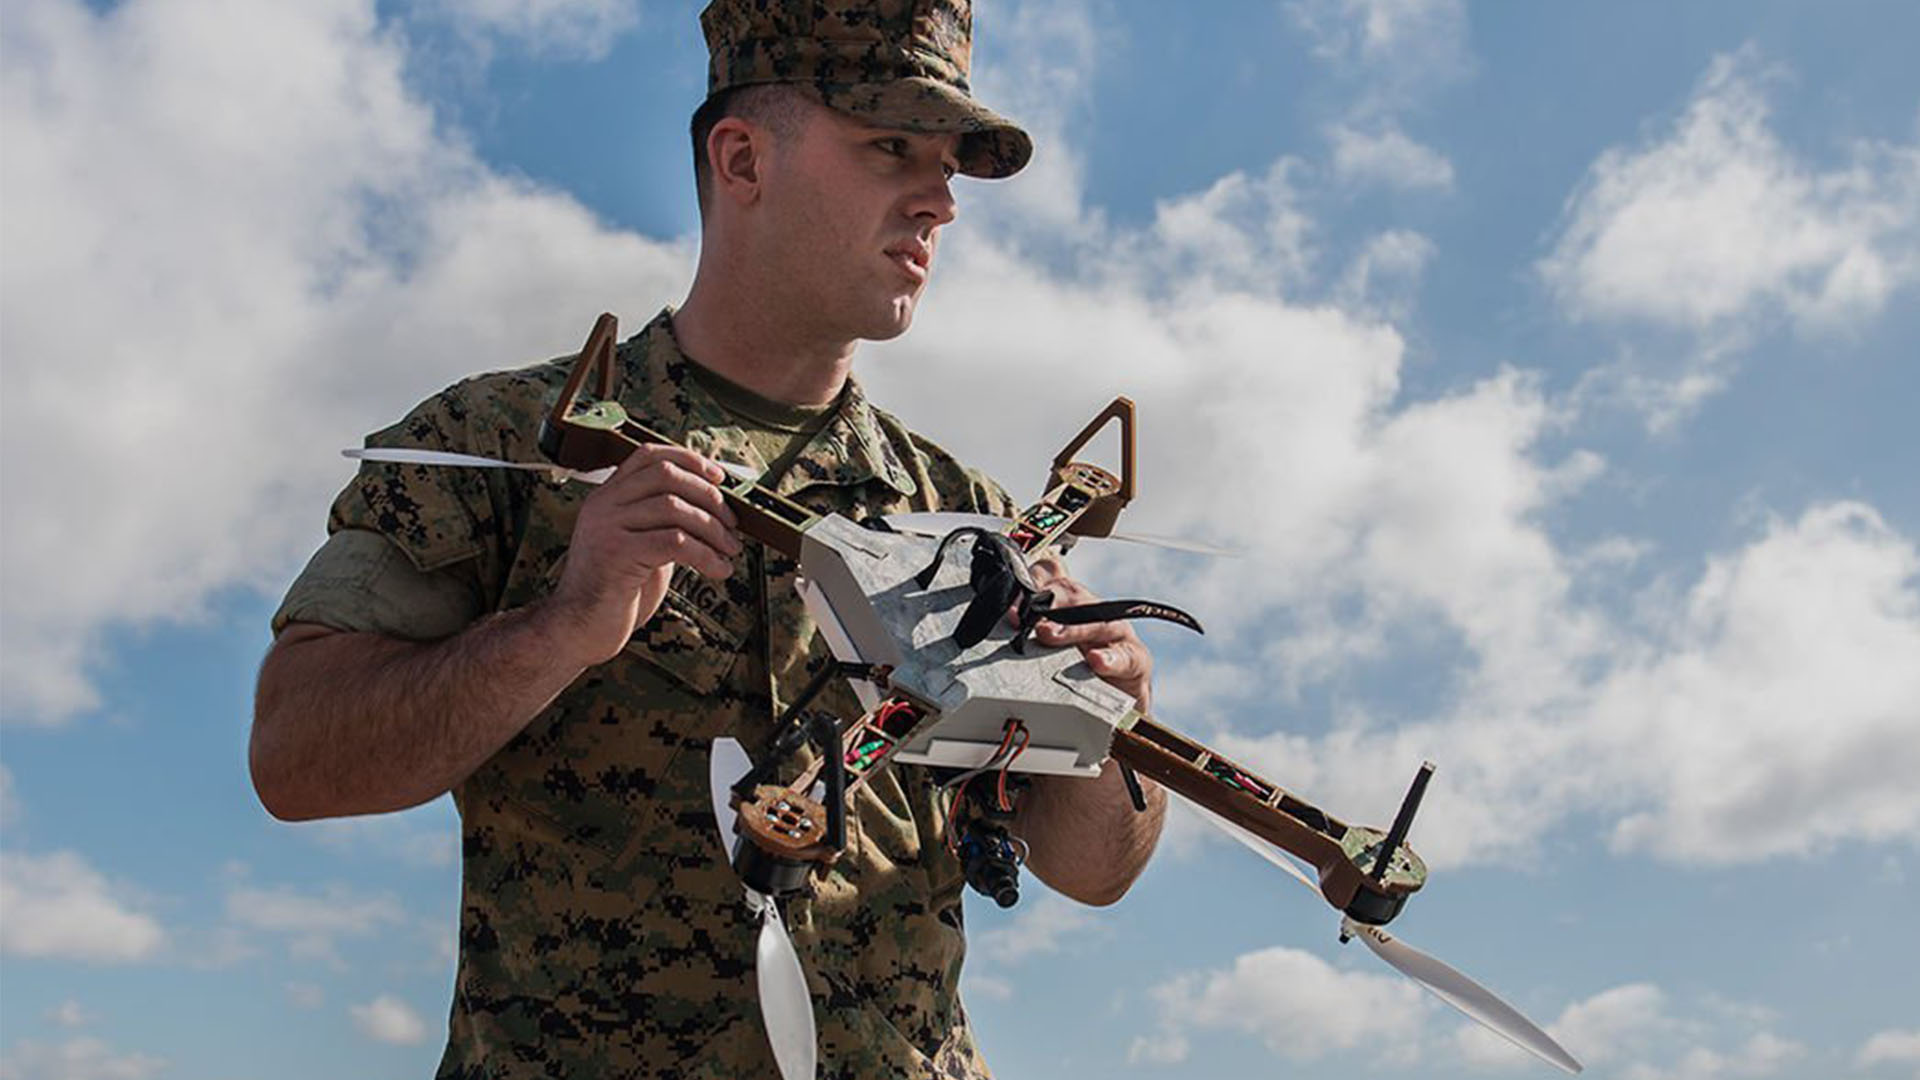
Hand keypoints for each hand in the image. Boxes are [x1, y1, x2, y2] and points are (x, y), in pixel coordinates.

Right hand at [542, 444, 741, 666]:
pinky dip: (706, 554)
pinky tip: (718, 569)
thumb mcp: (640, 545)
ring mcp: (606, 528)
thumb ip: (663, 522)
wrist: (578, 629)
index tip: (718, 477)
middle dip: (709, 497)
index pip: (648, 455)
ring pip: (674, 507)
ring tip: (730, 550)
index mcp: (607, 497)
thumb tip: (714, 505)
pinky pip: (675, 541)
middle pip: (667, 476)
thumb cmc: (615, 591)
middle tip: (732, 524)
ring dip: (713, 529)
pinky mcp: (617, 555)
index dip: (688, 460)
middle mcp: (603, 505)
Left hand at [1022, 554, 1153, 712]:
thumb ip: (1028, 627)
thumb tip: (1000, 617)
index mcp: (1073, 604)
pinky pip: (1125, 656)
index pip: (1053, 576)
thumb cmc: (1081, 668)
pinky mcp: (1135, 659)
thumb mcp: (1051, 645)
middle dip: (1048, 600)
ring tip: (1048, 636)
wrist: (1118, 702)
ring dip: (1071, 628)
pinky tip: (1095, 661)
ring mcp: (1118, 634)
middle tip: (1027, 616)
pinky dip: (1109, 658)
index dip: (1032, 581)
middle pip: (1074, 594)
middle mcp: (1096, 612)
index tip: (1011, 599)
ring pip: (1098, 621)